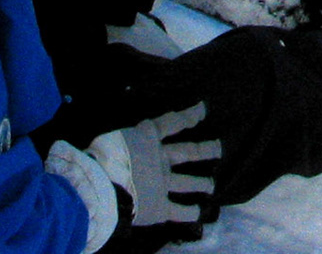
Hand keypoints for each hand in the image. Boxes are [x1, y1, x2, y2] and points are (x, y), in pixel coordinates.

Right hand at [91, 103, 220, 228]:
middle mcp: (161, 158)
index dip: (189, 115)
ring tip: (211, 185)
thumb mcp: (113, 139)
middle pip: (189, 151)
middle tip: (219, 147)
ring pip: (188, 182)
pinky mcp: (160, 206)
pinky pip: (179, 211)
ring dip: (201, 183)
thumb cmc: (102, 157)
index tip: (203, 108)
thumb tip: (117, 147)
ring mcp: (163, 182)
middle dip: (206, 149)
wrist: (103, 185)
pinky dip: (189, 212)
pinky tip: (198, 213)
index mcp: (148, 138)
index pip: (172, 122)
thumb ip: (123, 142)